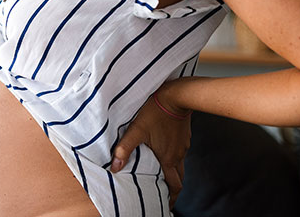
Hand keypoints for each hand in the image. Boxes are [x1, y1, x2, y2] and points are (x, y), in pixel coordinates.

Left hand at [111, 89, 190, 207]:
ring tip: (161, 175)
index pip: (174, 185)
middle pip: (179, 179)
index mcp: (168, 158)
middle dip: (172, 189)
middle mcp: (178, 155)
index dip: (171, 197)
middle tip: (163, 193)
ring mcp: (183, 146)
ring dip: (172, 173)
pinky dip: (173, 159)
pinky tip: (164, 152)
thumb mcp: (137, 129)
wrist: (176, 95)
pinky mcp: (183, 136)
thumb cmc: (156, 111)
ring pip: (180, 166)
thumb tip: (115, 167)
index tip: (167, 203)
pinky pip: (180, 153)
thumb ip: (125, 149)